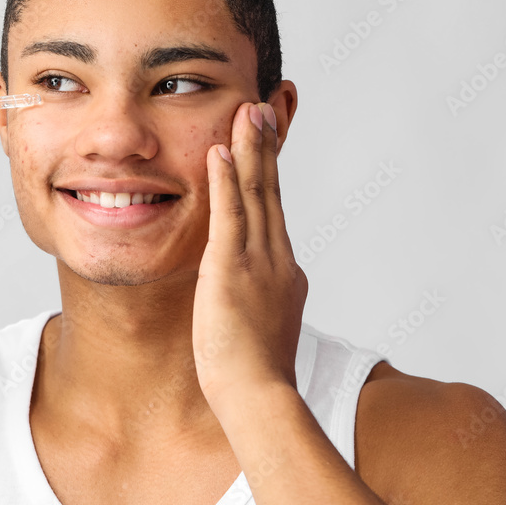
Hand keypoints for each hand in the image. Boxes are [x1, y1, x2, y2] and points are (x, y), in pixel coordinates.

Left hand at [193, 101, 308, 412]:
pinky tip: (220, 151)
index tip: (266, 144)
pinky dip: (227, 181)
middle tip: (262, 109)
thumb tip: (256, 299)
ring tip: (248, 112)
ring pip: (257, 194)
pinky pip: (230, 215)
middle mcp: (278, 259)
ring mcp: (259, 261)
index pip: (275, 213)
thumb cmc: (256, 375)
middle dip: (266, 148)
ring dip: (251, 150)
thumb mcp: (264, 328)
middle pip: (272, 193)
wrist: (259, 395)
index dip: (270, 175)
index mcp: (285, 272)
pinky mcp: (233, 269)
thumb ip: (261, 303)